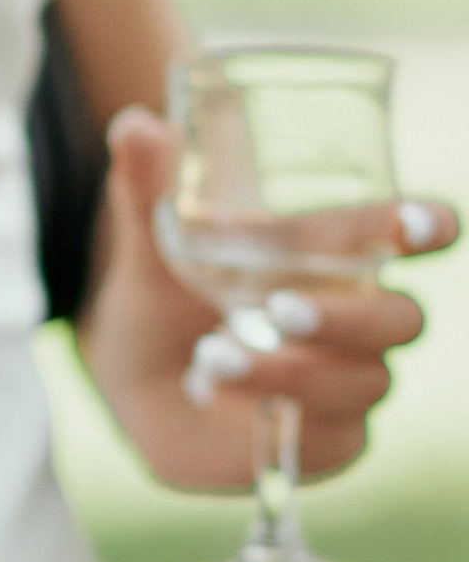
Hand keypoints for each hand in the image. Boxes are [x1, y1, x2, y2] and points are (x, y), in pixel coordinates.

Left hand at [79, 106, 457, 490]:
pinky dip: (279, 410)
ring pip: (363, 379)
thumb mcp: (151, 242)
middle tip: (280, 309)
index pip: (406, 233)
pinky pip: (332, 433)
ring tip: (214, 355)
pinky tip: (215, 393)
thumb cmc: (170, 296)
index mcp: (333, 253)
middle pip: (401, 318)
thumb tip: (135, 124)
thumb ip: (146, 187)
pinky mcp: (330, 437)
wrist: (139, 382)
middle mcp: (357, 315)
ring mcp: (349, 379)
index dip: (427, 225)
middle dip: (346, 316)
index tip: (422, 224)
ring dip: (291, 370)